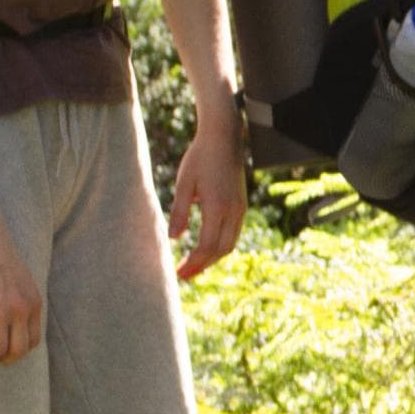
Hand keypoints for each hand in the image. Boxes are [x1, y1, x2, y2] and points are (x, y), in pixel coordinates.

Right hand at [0, 220, 42, 363]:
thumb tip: (17, 321)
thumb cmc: (0, 256)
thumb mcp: (23, 280)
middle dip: (4, 358)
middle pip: (17, 350)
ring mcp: (1, 311)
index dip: (19, 350)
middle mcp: (21, 310)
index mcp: (34, 303)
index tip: (7, 350)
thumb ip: (23, 300)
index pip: (33, 340)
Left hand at [166, 106, 247, 280]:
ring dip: (212, 257)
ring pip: (230, 243)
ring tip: (193, 264)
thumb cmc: (199, 158)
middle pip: (221, 250)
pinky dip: (219, 245)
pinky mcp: (241, 204)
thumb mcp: (184, 184)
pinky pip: (233, 233)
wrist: (223, 138)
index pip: (207, 245)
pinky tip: (205, 246)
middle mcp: (234, 211)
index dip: (193, 263)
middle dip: (202, 265)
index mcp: (218, 207)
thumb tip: (173, 238)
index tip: (178, 273)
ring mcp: (240, 208)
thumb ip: (179, 212)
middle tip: (183, 275)